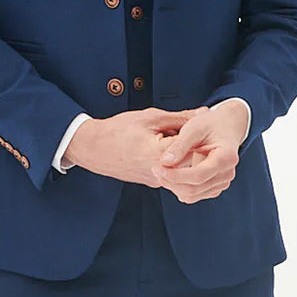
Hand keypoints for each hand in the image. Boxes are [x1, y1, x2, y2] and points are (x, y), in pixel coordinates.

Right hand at [64, 108, 200, 185]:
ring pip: (184, 168)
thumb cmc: (117, 131)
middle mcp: (160, 172)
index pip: (194, 145)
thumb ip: (180, 118)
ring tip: (177, 138)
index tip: (203, 122)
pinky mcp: (154, 182)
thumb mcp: (151, 117)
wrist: (93, 149)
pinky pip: (173, 172)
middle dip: (196, 144)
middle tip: (194, 130)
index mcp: (160, 154)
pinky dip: (175, 160)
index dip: (200, 132)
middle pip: (192, 160)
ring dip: (186, 153)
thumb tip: (203, 114)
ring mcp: (157, 180)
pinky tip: (167, 147)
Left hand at [151, 101, 247, 202]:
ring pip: (192, 195)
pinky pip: (193, 196)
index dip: (174, 175)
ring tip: (162, 171)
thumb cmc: (209, 124)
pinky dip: (179, 189)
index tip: (157, 167)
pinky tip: (172, 175)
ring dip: (173, 187)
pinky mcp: (215, 188)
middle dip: (171, 182)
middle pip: (193, 189)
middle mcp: (227, 174)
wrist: (225, 127)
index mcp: (226, 157)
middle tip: (156, 170)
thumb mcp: (194, 128)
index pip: (197, 176)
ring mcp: (222, 183)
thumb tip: (164, 162)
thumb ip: (179, 145)